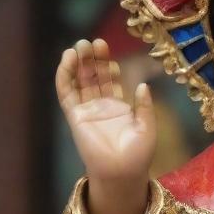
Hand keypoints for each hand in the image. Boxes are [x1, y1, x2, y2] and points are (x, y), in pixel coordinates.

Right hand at [55, 38, 155, 213]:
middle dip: (93, 59)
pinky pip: (66, 92)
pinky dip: (65, 75)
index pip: (110, 81)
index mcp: (118, 109)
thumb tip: (142, 85)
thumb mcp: (148, 126)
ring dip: (79, 63)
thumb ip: (144, 105)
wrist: (122, 172)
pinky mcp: (74, 116)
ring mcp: (86, 111)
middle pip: (93, 77)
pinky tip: (68, 59)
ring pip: (79, 81)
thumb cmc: (138, 155)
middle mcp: (100, 108)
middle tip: (94, 42)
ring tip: (81, 45)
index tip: (108, 51)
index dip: (108, 66)